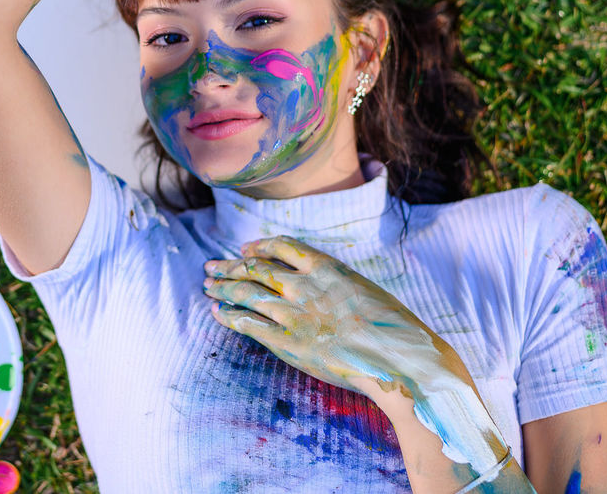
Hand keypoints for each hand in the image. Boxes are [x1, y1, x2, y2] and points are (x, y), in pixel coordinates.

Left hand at [205, 236, 520, 484]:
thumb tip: (319, 284)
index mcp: (326, 268)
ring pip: (246, 293)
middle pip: (255, 268)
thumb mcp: (364, 290)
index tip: (244, 250)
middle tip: (212, 267)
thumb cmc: (393, 329)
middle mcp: (303, 286)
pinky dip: (229, 317)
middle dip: (230, 267)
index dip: (258, 247)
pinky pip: (248, 324)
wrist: (399, 360)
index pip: (281, 247)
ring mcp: (292, 314)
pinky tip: (218, 313)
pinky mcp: (286, 343)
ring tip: (208, 286)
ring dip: (223, 289)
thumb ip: (335, 284)